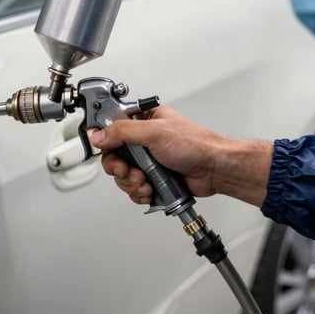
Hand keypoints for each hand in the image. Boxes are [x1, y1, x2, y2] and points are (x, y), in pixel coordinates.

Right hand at [87, 106, 271, 206]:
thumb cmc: (196, 144)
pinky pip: (134, 188)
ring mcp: (148, 160)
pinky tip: (149, 190)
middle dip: (119, 168)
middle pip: (114, 155)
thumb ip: (122, 132)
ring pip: (123, 175)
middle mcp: (144, 140)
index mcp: (144, 120)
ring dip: (130, 183)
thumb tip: (99, 134)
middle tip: (128, 171)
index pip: (112, 127)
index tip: (105, 149)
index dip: (105, 140)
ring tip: (145, 182)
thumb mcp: (154, 132)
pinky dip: (139, 193)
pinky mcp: (153, 178)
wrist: (216, 169)